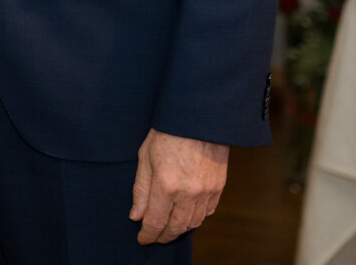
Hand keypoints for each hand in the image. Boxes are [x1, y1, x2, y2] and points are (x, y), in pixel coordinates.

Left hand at [130, 129, 227, 243]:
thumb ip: (140, 189)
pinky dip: (196, 218)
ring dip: (179, 230)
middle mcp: (188, 192)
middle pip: (175, 227)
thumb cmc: (167, 132)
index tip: (142, 239)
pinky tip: (186, 215)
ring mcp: (206, 191)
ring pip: (193, 223)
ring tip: (168, 229)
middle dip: (163, 236)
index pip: (155, 221)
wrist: (198, 117)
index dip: (147, 235)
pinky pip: (207, 212)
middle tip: (154, 237)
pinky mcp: (218, 187)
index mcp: (166, 184)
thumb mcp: (145, 156)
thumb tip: (136, 215)